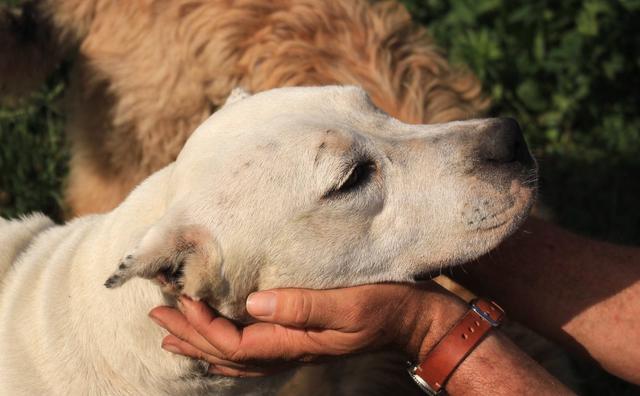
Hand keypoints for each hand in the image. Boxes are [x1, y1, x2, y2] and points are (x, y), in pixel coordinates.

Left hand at [148, 282, 465, 376]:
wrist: (412, 319)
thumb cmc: (385, 307)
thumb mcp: (348, 305)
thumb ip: (303, 306)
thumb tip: (254, 302)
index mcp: (293, 341)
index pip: (233, 343)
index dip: (203, 324)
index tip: (180, 299)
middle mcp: (288, 349)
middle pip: (226, 353)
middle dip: (190, 334)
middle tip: (156, 315)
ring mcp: (293, 347)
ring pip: (235, 355)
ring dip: (201, 343)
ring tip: (171, 333)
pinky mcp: (300, 337)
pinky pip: (252, 350)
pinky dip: (226, 346)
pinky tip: (219, 341)